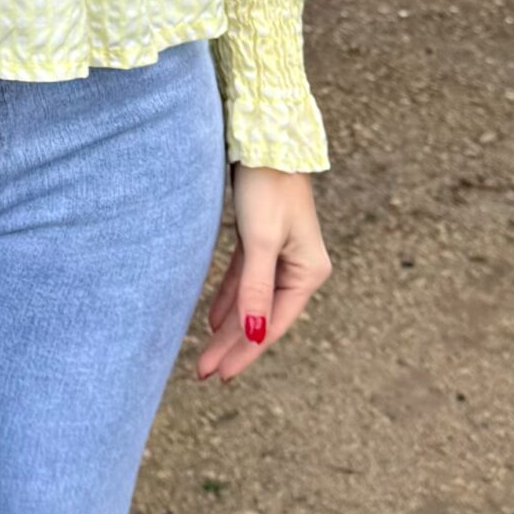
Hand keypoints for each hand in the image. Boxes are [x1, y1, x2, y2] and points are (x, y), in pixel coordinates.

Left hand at [194, 161, 331, 381]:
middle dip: (232, 345)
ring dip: (229, 326)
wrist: (265, 139)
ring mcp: (281, 253)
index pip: (271, 324)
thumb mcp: (260, 242)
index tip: (219, 374)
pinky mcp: (262, 239)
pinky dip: (230, 298)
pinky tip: (213, 319)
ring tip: (206, 354)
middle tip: (204, 372)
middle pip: (261, 316)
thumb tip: (252, 335)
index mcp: (309, 272)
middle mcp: (299, 267)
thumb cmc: (267, 187)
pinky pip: (245, 279)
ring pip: (251, 300)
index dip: (245, 351)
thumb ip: (255, 290)